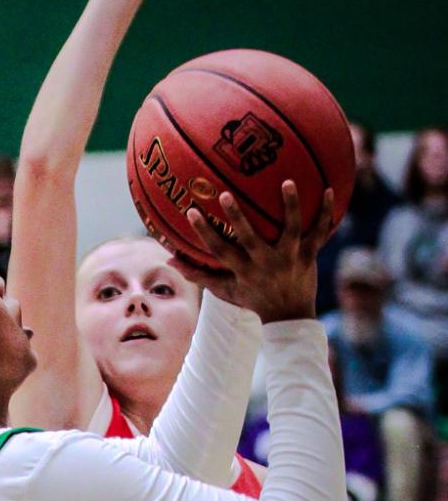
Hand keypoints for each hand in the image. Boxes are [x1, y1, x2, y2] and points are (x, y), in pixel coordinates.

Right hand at [186, 181, 334, 320]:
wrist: (290, 317)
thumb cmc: (253, 299)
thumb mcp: (225, 289)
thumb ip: (199, 273)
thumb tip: (170, 258)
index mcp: (243, 270)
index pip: (218, 250)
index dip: (203, 232)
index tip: (191, 211)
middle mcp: (265, 264)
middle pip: (250, 238)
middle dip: (237, 218)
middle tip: (226, 194)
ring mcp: (289, 259)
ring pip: (290, 230)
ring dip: (290, 206)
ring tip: (287, 182)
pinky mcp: (309, 256)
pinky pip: (319, 232)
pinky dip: (326, 213)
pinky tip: (330, 190)